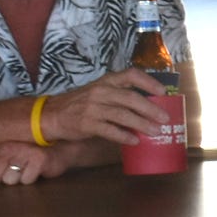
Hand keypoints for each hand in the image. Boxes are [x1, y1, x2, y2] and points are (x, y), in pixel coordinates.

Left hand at [0, 141, 69, 183]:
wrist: (60, 148)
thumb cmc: (28, 156)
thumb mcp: (3, 160)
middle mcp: (7, 146)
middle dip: (1, 179)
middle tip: (14, 171)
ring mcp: (23, 151)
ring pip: (9, 180)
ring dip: (18, 179)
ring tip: (26, 168)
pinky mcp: (38, 159)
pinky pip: (26, 180)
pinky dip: (31, 178)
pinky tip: (36, 170)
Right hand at [39, 70, 170, 146]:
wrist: (52, 114)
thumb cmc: (80, 104)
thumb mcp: (99, 92)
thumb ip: (119, 96)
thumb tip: (147, 107)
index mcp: (106, 81)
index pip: (131, 75)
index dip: (148, 82)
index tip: (163, 91)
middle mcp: (100, 92)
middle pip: (130, 98)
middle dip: (150, 108)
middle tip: (164, 118)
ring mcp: (93, 108)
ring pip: (122, 115)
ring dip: (141, 124)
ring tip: (155, 132)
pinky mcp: (87, 124)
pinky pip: (109, 130)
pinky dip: (124, 136)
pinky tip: (134, 141)